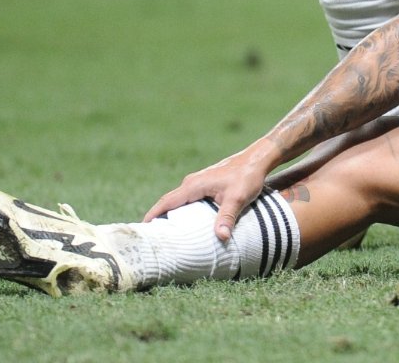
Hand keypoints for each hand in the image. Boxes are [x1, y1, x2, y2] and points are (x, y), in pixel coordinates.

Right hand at [143, 139, 279, 240]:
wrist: (257, 159)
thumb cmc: (247, 176)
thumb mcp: (238, 198)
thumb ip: (227, 216)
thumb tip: (221, 237)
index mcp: (194, 185)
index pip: (167, 202)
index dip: (153, 215)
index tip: (141, 229)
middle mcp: (192, 183)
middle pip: (169, 202)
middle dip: (158, 218)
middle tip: (151, 238)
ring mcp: (198, 182)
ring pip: (179, 201)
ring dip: (170, 215)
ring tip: (165, 234)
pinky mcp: (206, 184)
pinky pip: (188, 199)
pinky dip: (182, 211)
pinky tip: (186, 223)